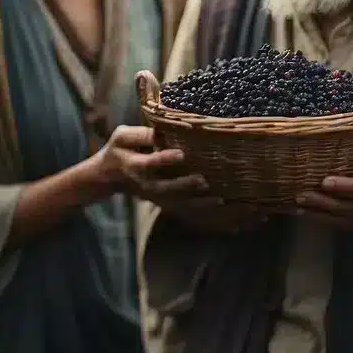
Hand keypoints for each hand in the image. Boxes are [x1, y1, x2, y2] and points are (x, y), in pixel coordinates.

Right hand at [95, 126, 269, 233]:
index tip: (180, 154)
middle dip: (186, 187)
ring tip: (226, 203)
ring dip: (206, 208)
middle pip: (169, 191)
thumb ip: (140, 134)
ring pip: (185, 208)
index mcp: (136, 167)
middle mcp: (150, 187)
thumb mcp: (122, 137)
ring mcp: (163, 200)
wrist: (110, 178)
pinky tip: (242, 224)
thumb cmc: (120, 150)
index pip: (150, 165)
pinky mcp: (175, 208)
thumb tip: (160, 128)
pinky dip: (219, 223)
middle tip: (205, 182)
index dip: (164, 160)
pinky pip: (197, 218)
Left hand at [294, 145, 352, 230]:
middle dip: (320, 202)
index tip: (325, 181)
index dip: (343, 186)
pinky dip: (317, 219)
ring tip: (294, 205)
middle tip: (300, 195)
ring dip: (315, 212)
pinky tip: (301, 212)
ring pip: (336, 217)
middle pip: (343, 206)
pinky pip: (335, 223)